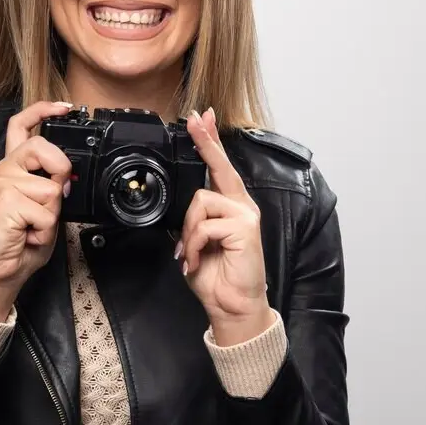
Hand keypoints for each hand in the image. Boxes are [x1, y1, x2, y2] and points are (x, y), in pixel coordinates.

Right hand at [0, 101, 74, 321]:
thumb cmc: (18, 243)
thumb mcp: (44, 209)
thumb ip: (52, 187)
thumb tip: (67, 178)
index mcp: (12, 169)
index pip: (21, 127)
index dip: (42, 111)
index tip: (63, 107)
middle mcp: (3, 171)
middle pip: (41, 146)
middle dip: (60, 170)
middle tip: (54, 197)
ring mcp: (1, 183)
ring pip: (50, 188)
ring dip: (51, 214)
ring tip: (34, 227)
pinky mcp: (4, 200)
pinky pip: (45, 210)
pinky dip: (45, 229)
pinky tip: (28, 235)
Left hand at [177, 107, 272, 345]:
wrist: (232, 305)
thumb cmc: (217, 276)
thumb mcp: (196, 242)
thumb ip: (192, 220)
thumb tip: (179, 207)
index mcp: (231, 207)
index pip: (221, 168)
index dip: (211, 142)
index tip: (203, 119)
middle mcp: (242, 206)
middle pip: (221, 167)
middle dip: (206, 141)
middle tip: (196, 119)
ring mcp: (246, 215)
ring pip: (201, 201)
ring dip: (188, 230)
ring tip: (191, 252)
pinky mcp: (245, 228)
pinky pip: (205, 224)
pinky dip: (194, 243)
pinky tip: (197, 259)